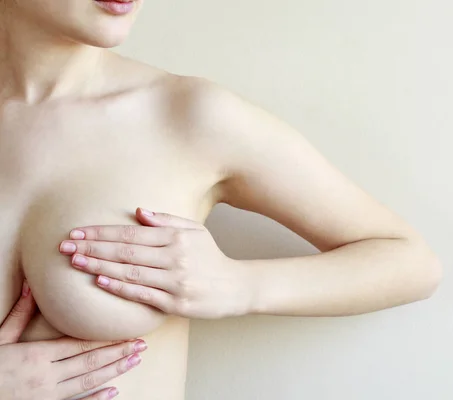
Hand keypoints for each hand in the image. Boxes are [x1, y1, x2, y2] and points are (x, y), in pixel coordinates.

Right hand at [0, 281, 146, 399]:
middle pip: (89, 362)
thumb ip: (20, 315)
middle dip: (118, 353)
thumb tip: (32, 286)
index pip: (79, 345)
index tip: (126, 332)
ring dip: (114, 371)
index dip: (104, 339)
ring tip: (134, 361)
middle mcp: (46, 376)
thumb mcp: (0, 338)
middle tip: (141, 344)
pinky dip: (96, 399)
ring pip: (87, 382)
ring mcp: (47, 396)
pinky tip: (114, 392)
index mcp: (36, 355)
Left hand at [59, 208, 252, 318]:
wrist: (236, 287)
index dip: (101, 233)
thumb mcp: (196, 232)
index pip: (131, 233)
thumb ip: (167, 220)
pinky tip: (101, 282)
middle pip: (126, 251)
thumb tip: (138, 211)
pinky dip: (120, 288)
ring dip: (99, 267)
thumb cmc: (211, 258)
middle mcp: (176, 258)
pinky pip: (142, 294)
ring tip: (76, 262)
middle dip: (92, 248)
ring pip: (130, 272)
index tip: (77, 232)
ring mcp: (176, 281)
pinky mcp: (176, 302)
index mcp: (177, 238)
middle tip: (65, 246)